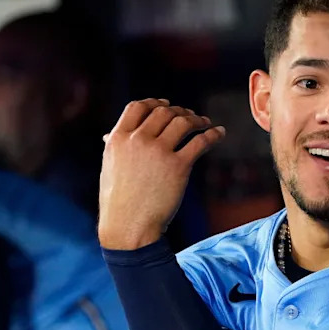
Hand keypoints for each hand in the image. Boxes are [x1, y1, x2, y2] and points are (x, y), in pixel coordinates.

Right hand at [99, 98, 225, 249]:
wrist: (128, 227)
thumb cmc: (118, 202)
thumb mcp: (109, 167)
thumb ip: (114, 147)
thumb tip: (109, 136)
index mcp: (117, 138)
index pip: (137, 107)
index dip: (155, 103)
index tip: (166, 105)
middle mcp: (138, 141)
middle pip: (164, 113)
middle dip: (179, 111)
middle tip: (189, 116)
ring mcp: (159, 152)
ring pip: (183, 122)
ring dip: (197, 119)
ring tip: (205, 123)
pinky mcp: (179, 166)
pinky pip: (200, 142)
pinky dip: (213, 134)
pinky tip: (219, 133)